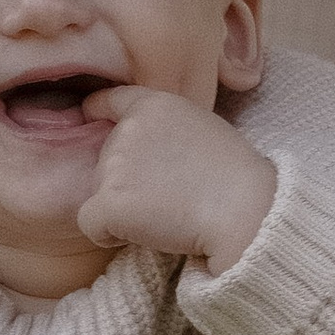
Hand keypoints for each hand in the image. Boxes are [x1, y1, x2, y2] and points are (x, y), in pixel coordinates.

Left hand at [77, 85, 276, 272]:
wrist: (244, 212)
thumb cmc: (237, 180)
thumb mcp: (205, 130)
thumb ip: (169, 133)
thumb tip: (153, 156)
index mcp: (155, 106)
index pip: (111, 100)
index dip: (97, 110)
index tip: (90, 116)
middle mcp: (129, 129)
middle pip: (105, 158)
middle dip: (126, 180)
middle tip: (168, 195)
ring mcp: (115, 164)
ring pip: (98, 193)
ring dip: (122, 208)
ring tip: (165, 214)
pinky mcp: (108, 201)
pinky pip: (91, 223)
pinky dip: (109, 235)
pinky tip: (145, 234)